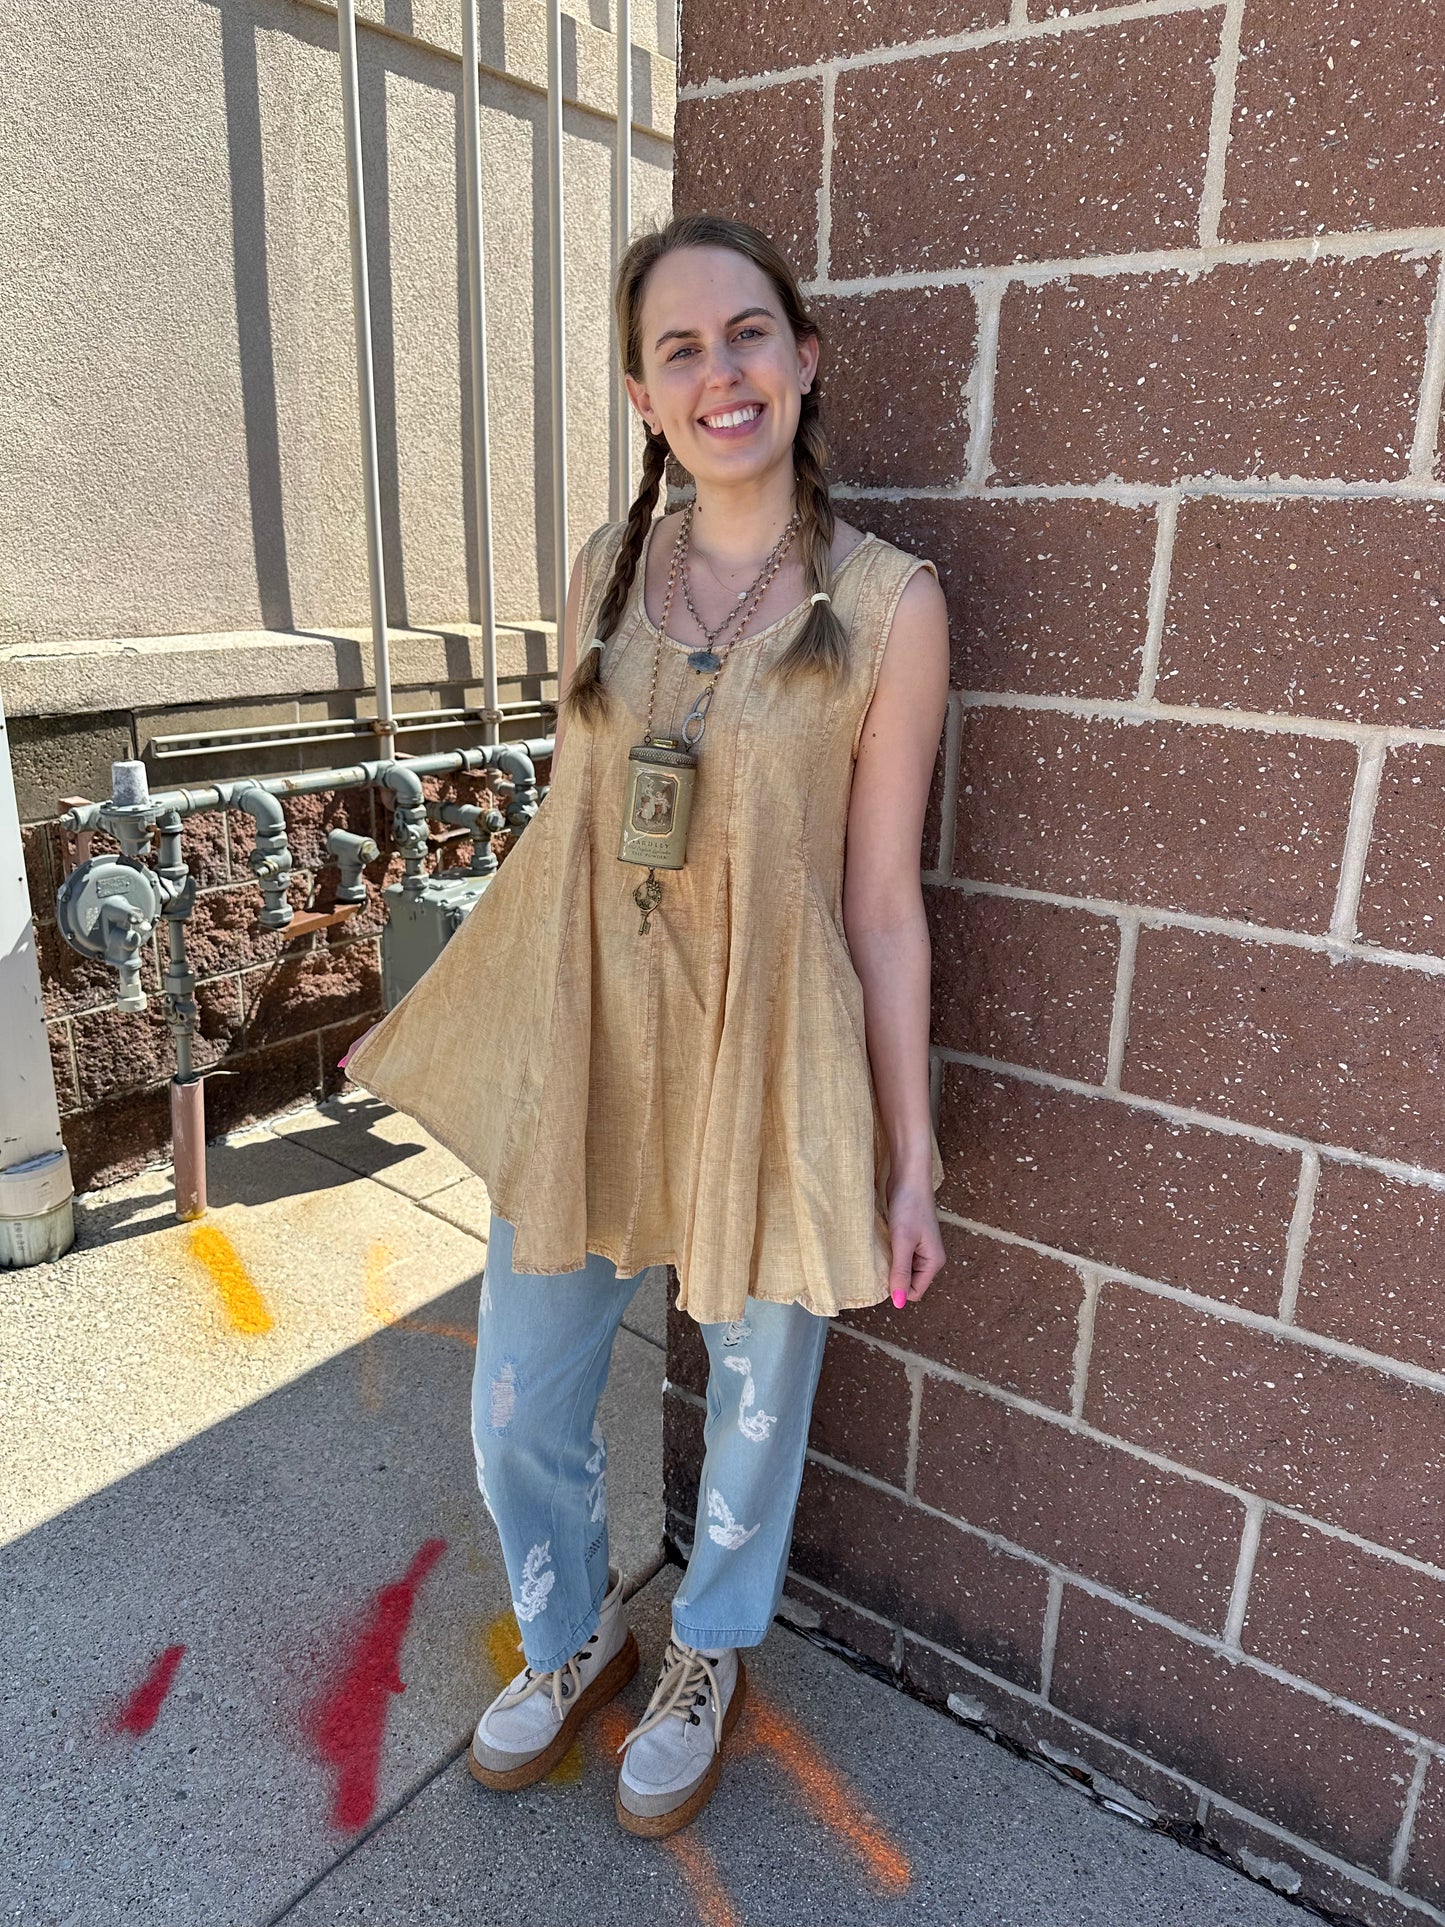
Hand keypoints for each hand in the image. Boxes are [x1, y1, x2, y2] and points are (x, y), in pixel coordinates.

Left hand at [885, 1178, 945, 1308]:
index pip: (914, 1292)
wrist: (909, 1177)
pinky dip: (889, 1254)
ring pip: (902, 1269)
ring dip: (890, 1264)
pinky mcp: (909, 1238)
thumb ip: (901, 1272)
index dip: (897, 1289)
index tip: (882, 1273)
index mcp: (933, 1262)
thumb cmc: (909, 1206)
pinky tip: (881, 1244)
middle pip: (908, 1282)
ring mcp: (919, 1248)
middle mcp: (929, 1258)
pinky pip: (898, 1256)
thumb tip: (898, 1302)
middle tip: (879, 1260)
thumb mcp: (903, 1242)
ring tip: (880, 1250)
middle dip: (893, 1277)